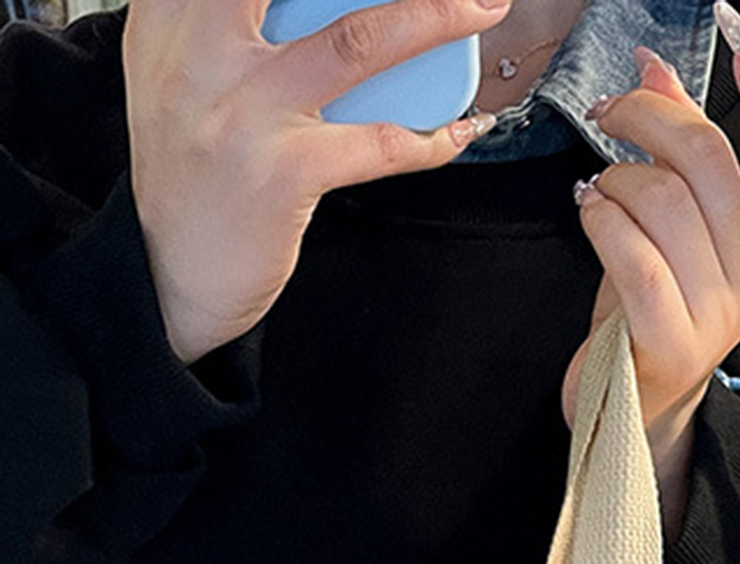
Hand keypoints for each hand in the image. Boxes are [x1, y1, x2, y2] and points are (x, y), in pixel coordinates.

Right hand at [125, 0, 506, 364]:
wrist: (168, 272)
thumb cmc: (193, 171)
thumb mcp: (182, 74)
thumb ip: (224, 21)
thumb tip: (321, 4)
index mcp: (173, 12)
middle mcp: (200, 47)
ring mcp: (243, 109)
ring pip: (359, 40)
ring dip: (435, 17)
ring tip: (482, 3)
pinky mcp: (282, 172)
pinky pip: (381, 143)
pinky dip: (433, 137)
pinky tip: (462, 131)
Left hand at [564, 15, 739, 511]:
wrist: (633, 402)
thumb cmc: (658, 299)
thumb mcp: (678, 218)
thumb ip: (679, 142)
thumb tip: (653, 62)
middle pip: (710, 160)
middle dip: (649, 115)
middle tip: (613, 111)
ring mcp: (719, 317)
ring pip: (662, 200)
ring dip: (614, 178)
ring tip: (600, 193)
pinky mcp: (671, 346)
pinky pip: (635, 255)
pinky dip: (601, 218)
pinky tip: (590, 212)